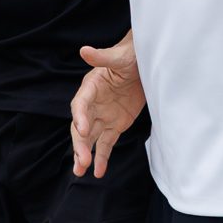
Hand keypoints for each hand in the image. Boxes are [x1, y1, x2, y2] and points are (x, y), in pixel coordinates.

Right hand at [71, 32, 143, 177]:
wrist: (143, 65)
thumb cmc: (129, 57)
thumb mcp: (118, 57)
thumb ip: (102, 57)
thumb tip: (84, 50)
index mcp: (90, 88)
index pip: (80, 105)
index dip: (79, 117)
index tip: (81, 129)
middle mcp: (92, 105)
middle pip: (81, 127)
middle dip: (80, 144)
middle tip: (81, 161)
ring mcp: (103, 117)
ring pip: (90, 140)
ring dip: (84, 155)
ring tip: (80, 172)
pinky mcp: (115, 126)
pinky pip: (106, 144)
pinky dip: (102, 158)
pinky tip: (99, 172)